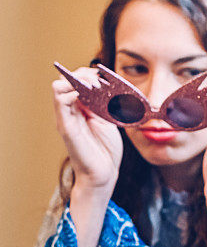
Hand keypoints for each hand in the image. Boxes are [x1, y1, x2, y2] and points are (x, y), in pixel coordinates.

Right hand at [53, 66, 122, 194]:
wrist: (105, 173)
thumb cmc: (106, 149)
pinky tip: (86, 95)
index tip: (104, 76)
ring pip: (59, 87)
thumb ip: (103, 104)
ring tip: (94, 86)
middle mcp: (70, 111)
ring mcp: (66, 118)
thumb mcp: (108, 120)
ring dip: (77, 81)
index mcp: (80, 108)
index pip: (76, 80)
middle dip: (83, 74)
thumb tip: (105, 86)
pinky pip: (60, 102)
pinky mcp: (65, 127)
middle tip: (99, 80)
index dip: (88, 74)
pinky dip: (72, 93)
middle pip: (66, 79)